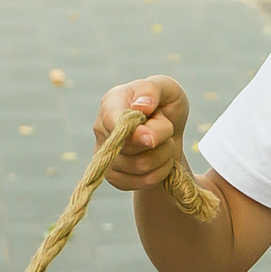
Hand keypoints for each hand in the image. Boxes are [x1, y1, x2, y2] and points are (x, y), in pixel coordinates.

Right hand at [95, 77, 189, 195]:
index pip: (112, 120)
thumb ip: (153, 91)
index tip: (152, 135)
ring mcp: (104, 154)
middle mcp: (102, 128)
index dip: (133, 131)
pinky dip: (159, 173)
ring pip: (139, 167)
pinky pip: (140, 182)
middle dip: (160, 141)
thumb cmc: (166, 105)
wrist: (169, 134)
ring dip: (163, 157)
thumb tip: (140, 106)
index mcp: (112, 101)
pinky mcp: (113, 176)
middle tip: (167, 130)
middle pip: (131, 147)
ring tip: (165, 145)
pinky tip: (160, 161)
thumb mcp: (167, 88)